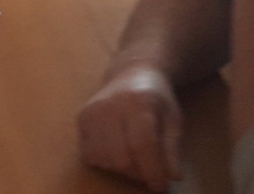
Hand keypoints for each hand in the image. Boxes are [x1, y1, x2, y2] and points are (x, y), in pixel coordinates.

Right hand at [76, 65, 182, 191]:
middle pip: (120, 157)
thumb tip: (172, 177)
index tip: (160, 188)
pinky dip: (104, 161)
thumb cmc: (156, 99)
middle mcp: (110, 105)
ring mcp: (92, 111)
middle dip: (137, 173)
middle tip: (148, 170)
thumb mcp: (173, 120)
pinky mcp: (80, 117)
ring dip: (121, 168)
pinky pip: (89, 154)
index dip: (152, 171)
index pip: (142, 144)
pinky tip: (116, 149)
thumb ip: (172, 148)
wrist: (132, 72)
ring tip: (134, 157)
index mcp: (138, 102)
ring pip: (103, 159)